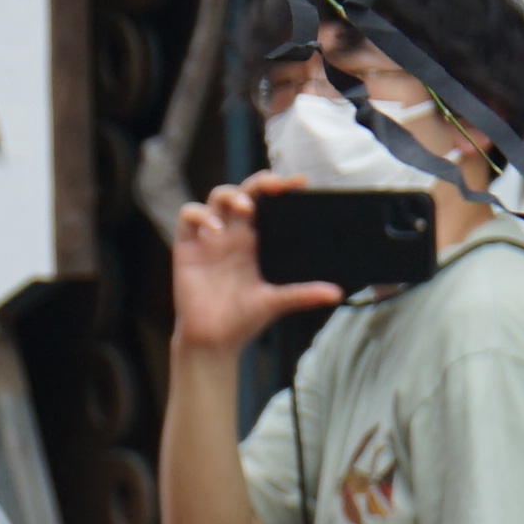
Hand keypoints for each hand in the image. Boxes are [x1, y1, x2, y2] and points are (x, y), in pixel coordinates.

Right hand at [168, 173, 346, 357]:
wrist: (213, 340)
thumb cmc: (242, 319)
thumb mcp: (276, 302)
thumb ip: (302, 294)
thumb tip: (336, 293)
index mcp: (255, 242)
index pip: (268, 205)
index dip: (280, 189)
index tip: (300, 183)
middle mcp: (233, 234)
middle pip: (244, 192)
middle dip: (259, 183)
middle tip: (276, 185)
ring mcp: (209, 238)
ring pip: (216, 197)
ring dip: (230, 195)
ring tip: (245, 208)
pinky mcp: (188, 246)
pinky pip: (188, 217)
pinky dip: (201, 216)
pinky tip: (215, 231)